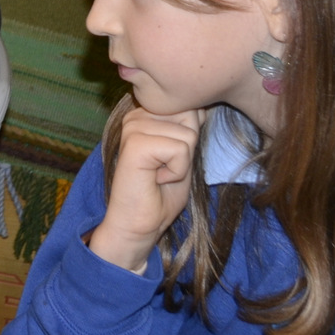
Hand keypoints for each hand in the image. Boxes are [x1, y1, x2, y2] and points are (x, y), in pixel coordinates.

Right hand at [89, 106, 204, 272]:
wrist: (140, 226)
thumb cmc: (160, 195)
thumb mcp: (183, 155)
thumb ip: (188, 129)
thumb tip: (201, 108)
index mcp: (144, 115)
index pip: (188, 107)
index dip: (190, 139)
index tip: (167, 162)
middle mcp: (135, 116)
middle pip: (191, 116)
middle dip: (188, 149)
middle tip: (164, 170)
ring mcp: (133, 127)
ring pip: (188, 133)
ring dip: (182, 163)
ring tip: (159, 176)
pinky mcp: (136, 143)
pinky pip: (181, 149)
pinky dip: (177, 171)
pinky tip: (156, 180)